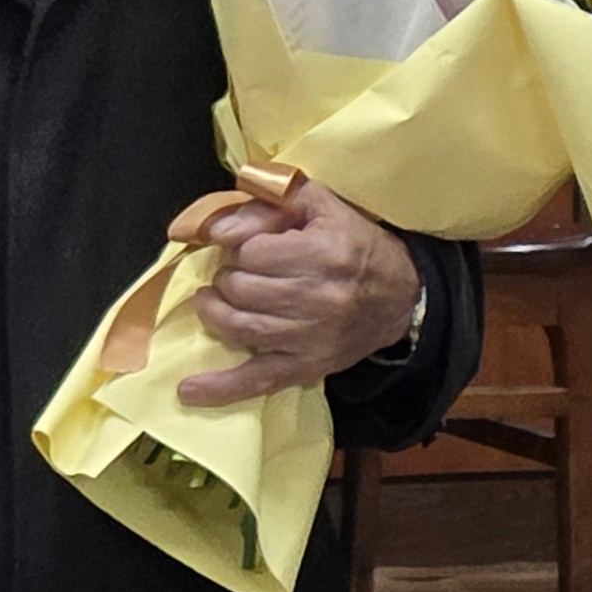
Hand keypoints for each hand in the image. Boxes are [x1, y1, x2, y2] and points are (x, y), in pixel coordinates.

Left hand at [177, 178, 421, 405]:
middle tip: (235, 271)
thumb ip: (269, 201)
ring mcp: (311, 338)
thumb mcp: (320, 205)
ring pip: (240, 327)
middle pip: (240, 288)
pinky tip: (189, 390)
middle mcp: (318, 298)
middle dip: (227, 277)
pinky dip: (220, 387)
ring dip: (215, 312)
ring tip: (212, 301)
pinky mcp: (308, 367)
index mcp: (323, 253)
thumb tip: (218, 227)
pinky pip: (258, 381)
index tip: (244, 245)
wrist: (402, 297)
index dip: (237, 245)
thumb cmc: (356, 244)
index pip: (250, 251)